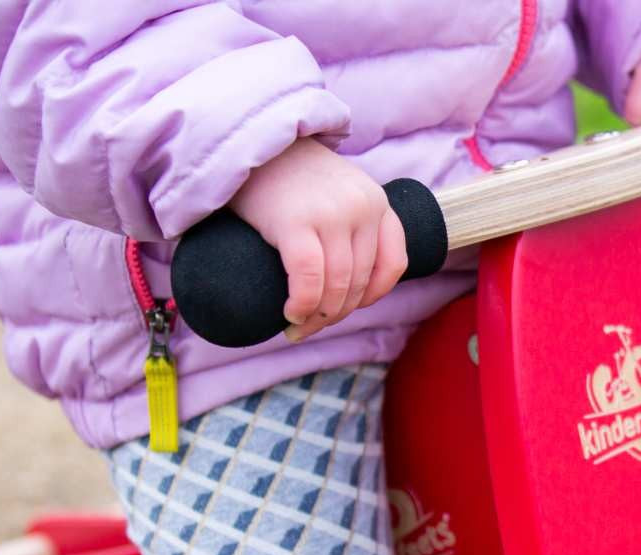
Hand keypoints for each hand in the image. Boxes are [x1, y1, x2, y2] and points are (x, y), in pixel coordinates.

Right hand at [229, 138, 407, 342]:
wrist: (247, 141)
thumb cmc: (289, 178)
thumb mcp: (337, 193)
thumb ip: (353, 224)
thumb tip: (354, 285)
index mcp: (377, 202)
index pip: (393, 264)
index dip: (372, 296)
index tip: (346, 306)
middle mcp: (362, 207)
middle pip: (360, 282)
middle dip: (336, 315)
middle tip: (309, 327)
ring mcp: (331, 213)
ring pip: (337, 287)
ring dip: (318, 318)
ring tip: (297, 326)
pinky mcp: (296, 221)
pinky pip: (309, 280)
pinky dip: (302, 305)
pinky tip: (291, 313)